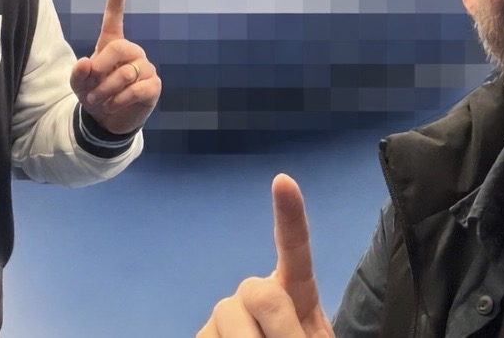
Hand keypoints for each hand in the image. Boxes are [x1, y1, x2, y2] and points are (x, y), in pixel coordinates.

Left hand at [70, 0, 160, 133]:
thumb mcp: (78, 85)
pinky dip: (118, 101)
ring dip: (105, 92)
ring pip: (125, 73)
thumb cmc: (93, 95)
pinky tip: (112, 105)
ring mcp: (145, 67)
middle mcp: (132, 51)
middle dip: (100, 70)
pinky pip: (136, 89)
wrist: (107, 121)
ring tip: (98, 102)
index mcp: (112, 44)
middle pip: (118, 48)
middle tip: (89, 91)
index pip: (115, 16)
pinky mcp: (154, 85)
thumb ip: (78, 74)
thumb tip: (86, 62)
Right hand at [197, 174, 333, 337]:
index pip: (295, 251)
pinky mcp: (202, 335)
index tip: (284, 181)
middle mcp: (256, 295)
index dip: (290, 216)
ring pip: (230, 319)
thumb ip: (301, 332)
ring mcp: (226, 315)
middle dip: (279, 329)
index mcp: (296, 293)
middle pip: (260, 292)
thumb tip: (261, 303)